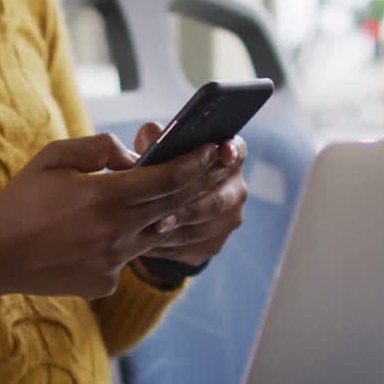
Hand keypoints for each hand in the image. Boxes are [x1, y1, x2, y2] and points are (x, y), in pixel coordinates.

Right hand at [0, 133, 221, 317]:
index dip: (194, 163)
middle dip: (194, 185)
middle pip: (171, 207)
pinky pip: (128, 258)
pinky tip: (100, 236)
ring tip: (161, 198)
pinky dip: (125, 243)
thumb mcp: (53, 158)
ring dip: (160, 216)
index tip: (212, 150)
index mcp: (103, 197)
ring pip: (154, 234)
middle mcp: (115, 232)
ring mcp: (112, 262)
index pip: (167, 179)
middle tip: (212, 168)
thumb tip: (133, 155)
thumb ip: (98, 148)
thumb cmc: (21, 201)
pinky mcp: (105, 283)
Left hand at [133, 121, 247, 267]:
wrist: (163, 213)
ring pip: (205, 226)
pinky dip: (173, 245)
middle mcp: (235, 188)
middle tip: (164, 212)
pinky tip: (153, 242)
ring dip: (180, 228)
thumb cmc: (161, 171)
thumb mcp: (156, 153)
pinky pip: (194, 247)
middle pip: (219, 199)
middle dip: (190, 206)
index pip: (237, 151)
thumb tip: (146, 137)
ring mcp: (228, 219)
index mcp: (227, 158)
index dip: (231, 152)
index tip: (222, 152)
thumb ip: (152, 140)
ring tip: (153, 228)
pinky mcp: (214, 244)